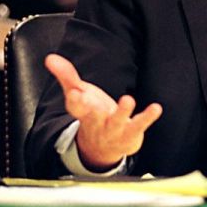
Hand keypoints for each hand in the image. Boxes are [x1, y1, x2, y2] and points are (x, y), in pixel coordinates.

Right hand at [45, 53, 162, 169]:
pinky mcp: (131, 133)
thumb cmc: (91, 114)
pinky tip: (156, 108)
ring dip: (123, 112)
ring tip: (128, 100)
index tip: (74, 93)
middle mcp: (97, 123)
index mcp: (83, 112)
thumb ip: (67, 75)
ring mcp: (115, 129)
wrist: (103, 148)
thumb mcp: (79, 95)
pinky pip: (139, 125)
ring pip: (117, 121)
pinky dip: (148, 117)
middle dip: (92, 109)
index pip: (76, 107)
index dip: (75, 100)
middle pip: (93, 117)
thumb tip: (50, 58)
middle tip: (92, 101)